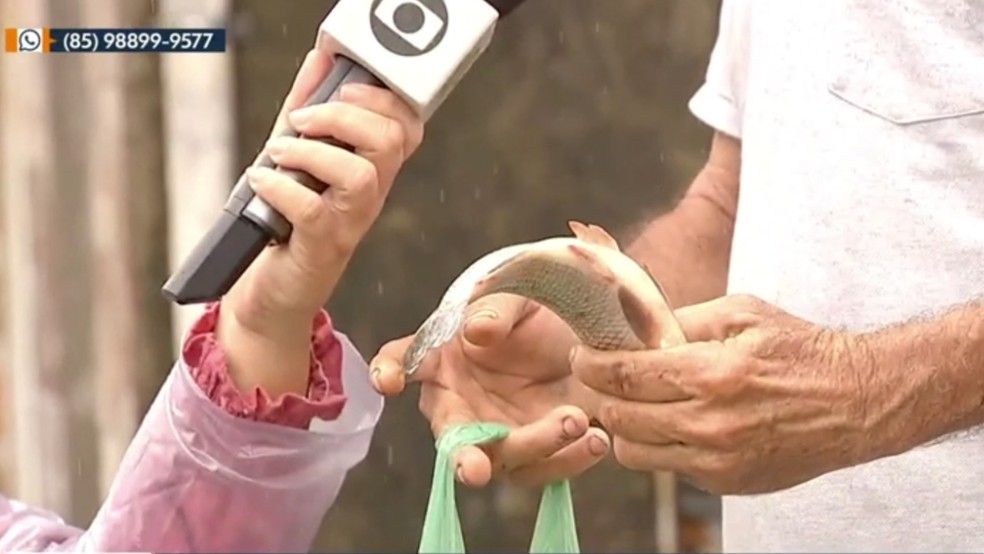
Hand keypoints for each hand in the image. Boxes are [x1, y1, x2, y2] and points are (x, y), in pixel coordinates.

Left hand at [219, 47, 422, 395]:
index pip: (406, 126)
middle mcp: (369, 197)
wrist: (270, 295)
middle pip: (390, 143)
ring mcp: (350, 223)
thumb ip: (308, 110)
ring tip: (279, 152)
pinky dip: (280, 187)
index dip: (381, 99)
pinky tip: (261, 182)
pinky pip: (313, 211)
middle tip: (303, 120)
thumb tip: (319, 62)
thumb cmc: (285, 227)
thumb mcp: (295, 156)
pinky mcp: (322, 248)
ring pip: (360, 177)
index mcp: (371, 170)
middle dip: (343, 116)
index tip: (342, 88)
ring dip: (312, 152)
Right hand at [371, 294, 610, 486]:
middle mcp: (460, 404)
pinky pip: (547, 468)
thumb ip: (496, 311)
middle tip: (473, 469)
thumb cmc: (535, 305)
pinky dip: (571, 459)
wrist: (586, 328)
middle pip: (452, 437)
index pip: (402, 359)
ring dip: (537, 447)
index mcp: (441, 358)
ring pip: (505, 459)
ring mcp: (499, 433)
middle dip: (462, 458)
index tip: (388, 380)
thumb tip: (475, 332)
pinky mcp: (539, 451)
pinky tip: (596, 440)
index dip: (390, 369)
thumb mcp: (519, 294)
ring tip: (575, 420)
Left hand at [571, 294, 875, 494]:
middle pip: (618, 416)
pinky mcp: (726, 482)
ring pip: (633, 452)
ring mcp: (717, 460)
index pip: (624, 375)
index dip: (592, 364)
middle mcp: (709, 423)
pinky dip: (658, 446)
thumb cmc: (800, 350)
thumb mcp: (742, 313)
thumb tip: (633, 323)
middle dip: (599, 393)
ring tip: (632, 402)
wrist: (856, 402)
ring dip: (623, 425)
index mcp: (711, 374)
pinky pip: (668, 467)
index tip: (582, 355)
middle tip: (599, 376)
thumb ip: (682, 319)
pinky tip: (672, 421)